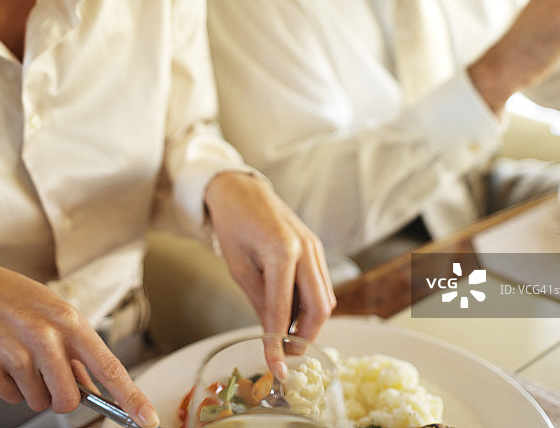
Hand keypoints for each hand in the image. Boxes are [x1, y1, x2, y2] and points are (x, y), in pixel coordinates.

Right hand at [0, 256, 158, 424]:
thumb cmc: (14, 297)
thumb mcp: (52, 311)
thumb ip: (75, 348)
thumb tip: (93, 387)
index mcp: (69, 320)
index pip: (108, 366)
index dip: (131, 397)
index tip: (148, 419)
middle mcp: (45, 337)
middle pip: (68, 399)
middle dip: (60, 395)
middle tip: (46, 372)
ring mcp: (15, 354)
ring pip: (38, 401)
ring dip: (32, 387)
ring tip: (19, 354)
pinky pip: (10, 398)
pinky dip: (8, 385)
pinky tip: (0, 356)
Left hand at [204, 171, 335, 343]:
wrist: (240, 190)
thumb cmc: (233, 224)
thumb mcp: (239, 267)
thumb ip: (259, 301)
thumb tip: (272, 335)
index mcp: (281, 252)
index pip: (283, 310)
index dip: (279, 344)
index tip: (277, 369)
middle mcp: (305, 249)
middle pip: (319, 308)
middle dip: (305, 337)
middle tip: (285, 354)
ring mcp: (314, 246)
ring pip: (325, 298)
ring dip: (309, 322)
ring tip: (284, 333)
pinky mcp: (315, 247)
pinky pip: (320, 283)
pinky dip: (309, 303)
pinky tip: (290, 310)